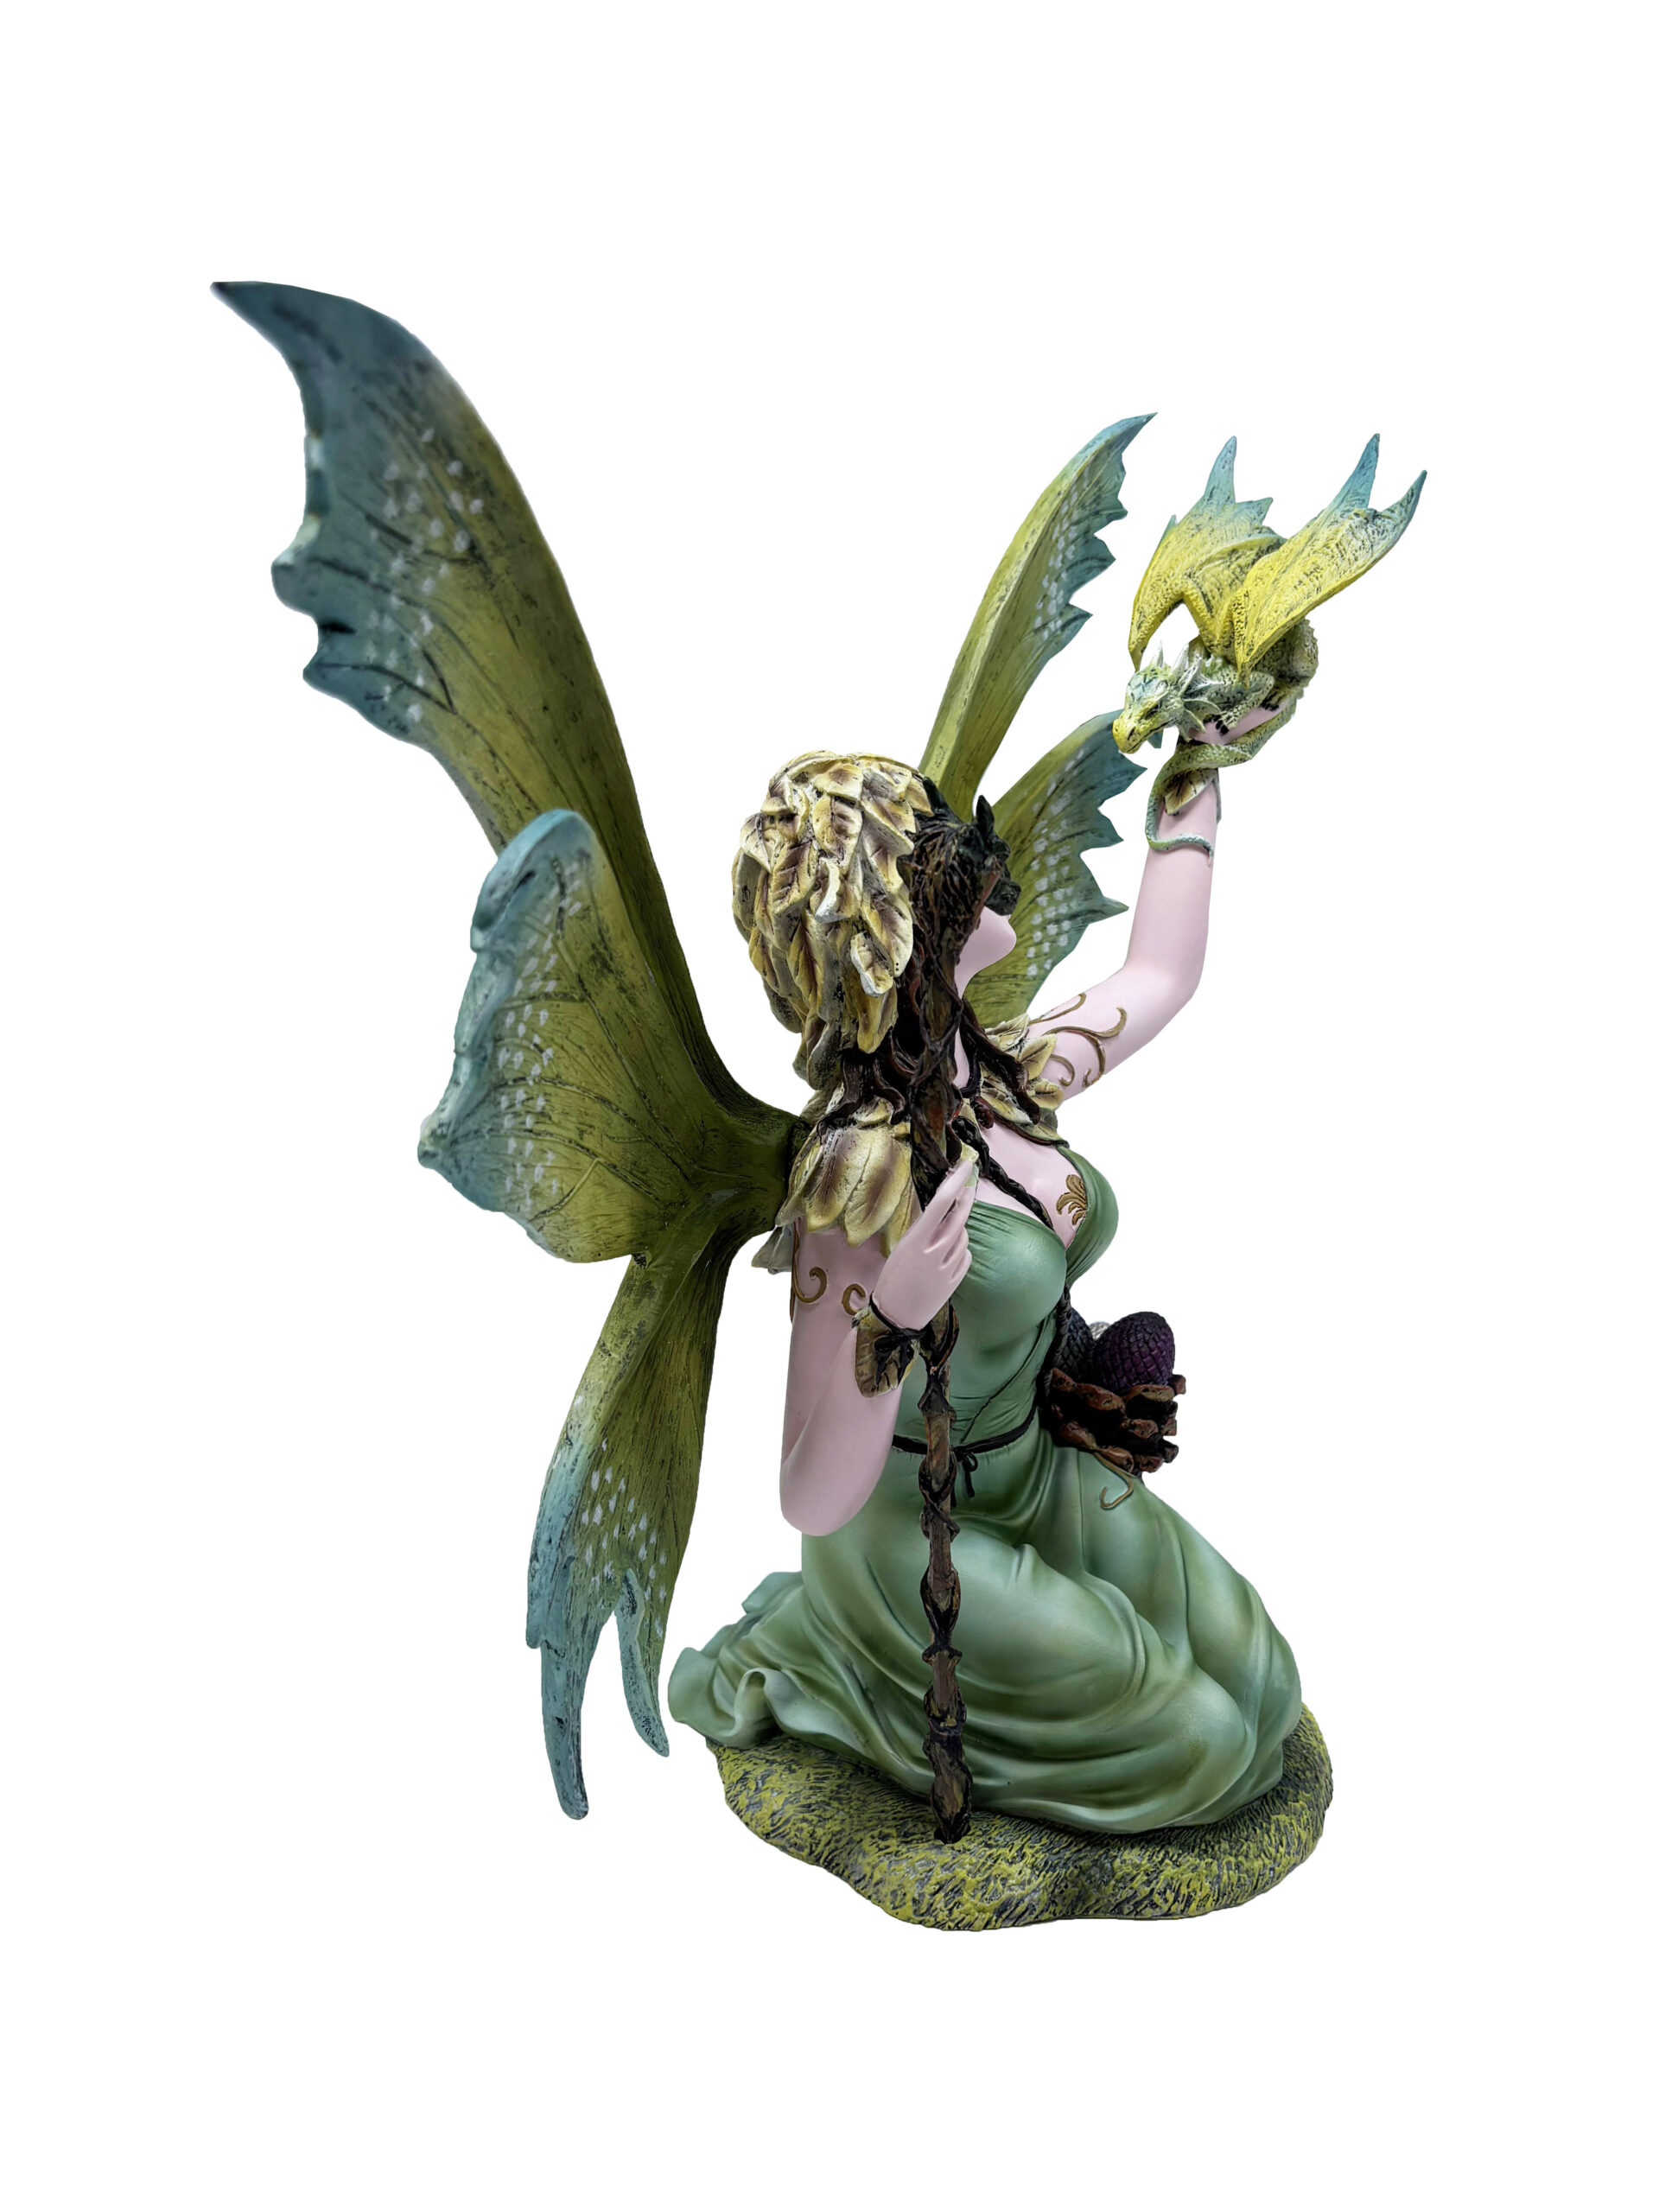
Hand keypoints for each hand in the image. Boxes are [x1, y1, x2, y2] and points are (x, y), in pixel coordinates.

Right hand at [872, 1154, 979, 1328]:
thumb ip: (923, 1230)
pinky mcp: (955, 1282)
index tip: (967, 1166)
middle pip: (959, 1218)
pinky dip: (960, 1250)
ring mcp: (947, 1269)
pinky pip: (965, 1256)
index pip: (941, 1204)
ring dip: (958, 1230)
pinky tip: (947, 1255)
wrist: (896, 1316)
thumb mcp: (901, 1248)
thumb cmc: (892, 1279)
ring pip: (963, 1237)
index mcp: (916, 1241)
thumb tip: (943, 1209)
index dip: (956, 1182)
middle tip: (969, 1187)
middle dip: (966, 1200)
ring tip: (943, 1237)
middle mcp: (934, 1253)